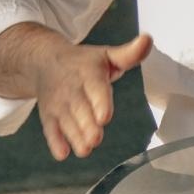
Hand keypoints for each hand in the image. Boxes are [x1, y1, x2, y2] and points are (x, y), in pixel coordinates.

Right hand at [32, 34, 151, 160]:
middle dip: (87, 125)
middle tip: (96, 139)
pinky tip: (62, 154)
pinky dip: (55, 142)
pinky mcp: (49, 115)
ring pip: (67, 122)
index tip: (104, 117)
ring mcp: (59, 104)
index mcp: (89, 74)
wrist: (45, 62)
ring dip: (75, 137)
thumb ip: (130, 53)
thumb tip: (147, 39)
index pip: (96, 89)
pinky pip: (50, 129)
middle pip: (81, 110)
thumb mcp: (107, 54)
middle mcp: (72, 90)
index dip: (100, 103)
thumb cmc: (84, 62)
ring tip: (85, 149)